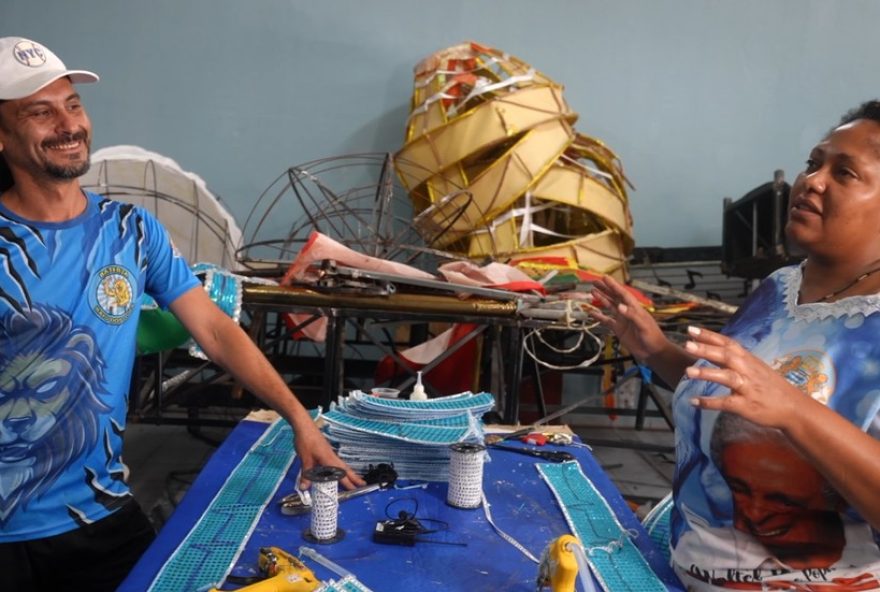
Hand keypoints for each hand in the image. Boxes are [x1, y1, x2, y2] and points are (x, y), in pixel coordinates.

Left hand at [293, 422, 364, 490]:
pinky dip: (341, 469)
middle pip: (346, 469)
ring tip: (355, 480)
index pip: (340, 474)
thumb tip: (304, 487)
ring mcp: (330, 454)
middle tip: (363, 484)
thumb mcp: (305, 459)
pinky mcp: (327, 452)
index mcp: (329, 459)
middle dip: (355, 477)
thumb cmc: (306, 440)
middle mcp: (332, 457)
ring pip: (342, 466)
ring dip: (349, 473)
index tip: (354, 490)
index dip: (347, 482)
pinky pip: (337, 463)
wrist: (304, 426)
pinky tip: (338, 472)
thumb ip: (306, 474)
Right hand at [590, 275, 667, 362]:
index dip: (614, 286)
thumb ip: (631, 315)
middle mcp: (627, 312)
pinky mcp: (618, 329)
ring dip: (602, 299)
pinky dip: (599, 316)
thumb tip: (620, 306)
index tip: (605, 278)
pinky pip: (607, 321)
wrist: (652, 352)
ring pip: (610, 306)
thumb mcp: (643, 325)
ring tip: (593, 292)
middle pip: (614, 297)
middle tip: (596, 282)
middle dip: (605, 289)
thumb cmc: (652, 337)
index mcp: (635, 308)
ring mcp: (622, 320)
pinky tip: (592, 313)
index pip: (622, 294)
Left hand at [684, 326, 807, 429]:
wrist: (795, 408)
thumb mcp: (756, 367)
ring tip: (688, 371)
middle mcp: (747, 371)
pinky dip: (710, 402)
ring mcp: (747, 388)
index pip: (727, 343)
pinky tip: (694, 402)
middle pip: (725, 356)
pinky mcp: (747, 406)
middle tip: (686, 344)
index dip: (709, 336)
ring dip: (707, 373)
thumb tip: (715, 348)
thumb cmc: (771, 387)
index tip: (691, 329)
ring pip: (726, 377)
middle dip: (706, 349)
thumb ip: (736, 358)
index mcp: (748, 359)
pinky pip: (726, 403)